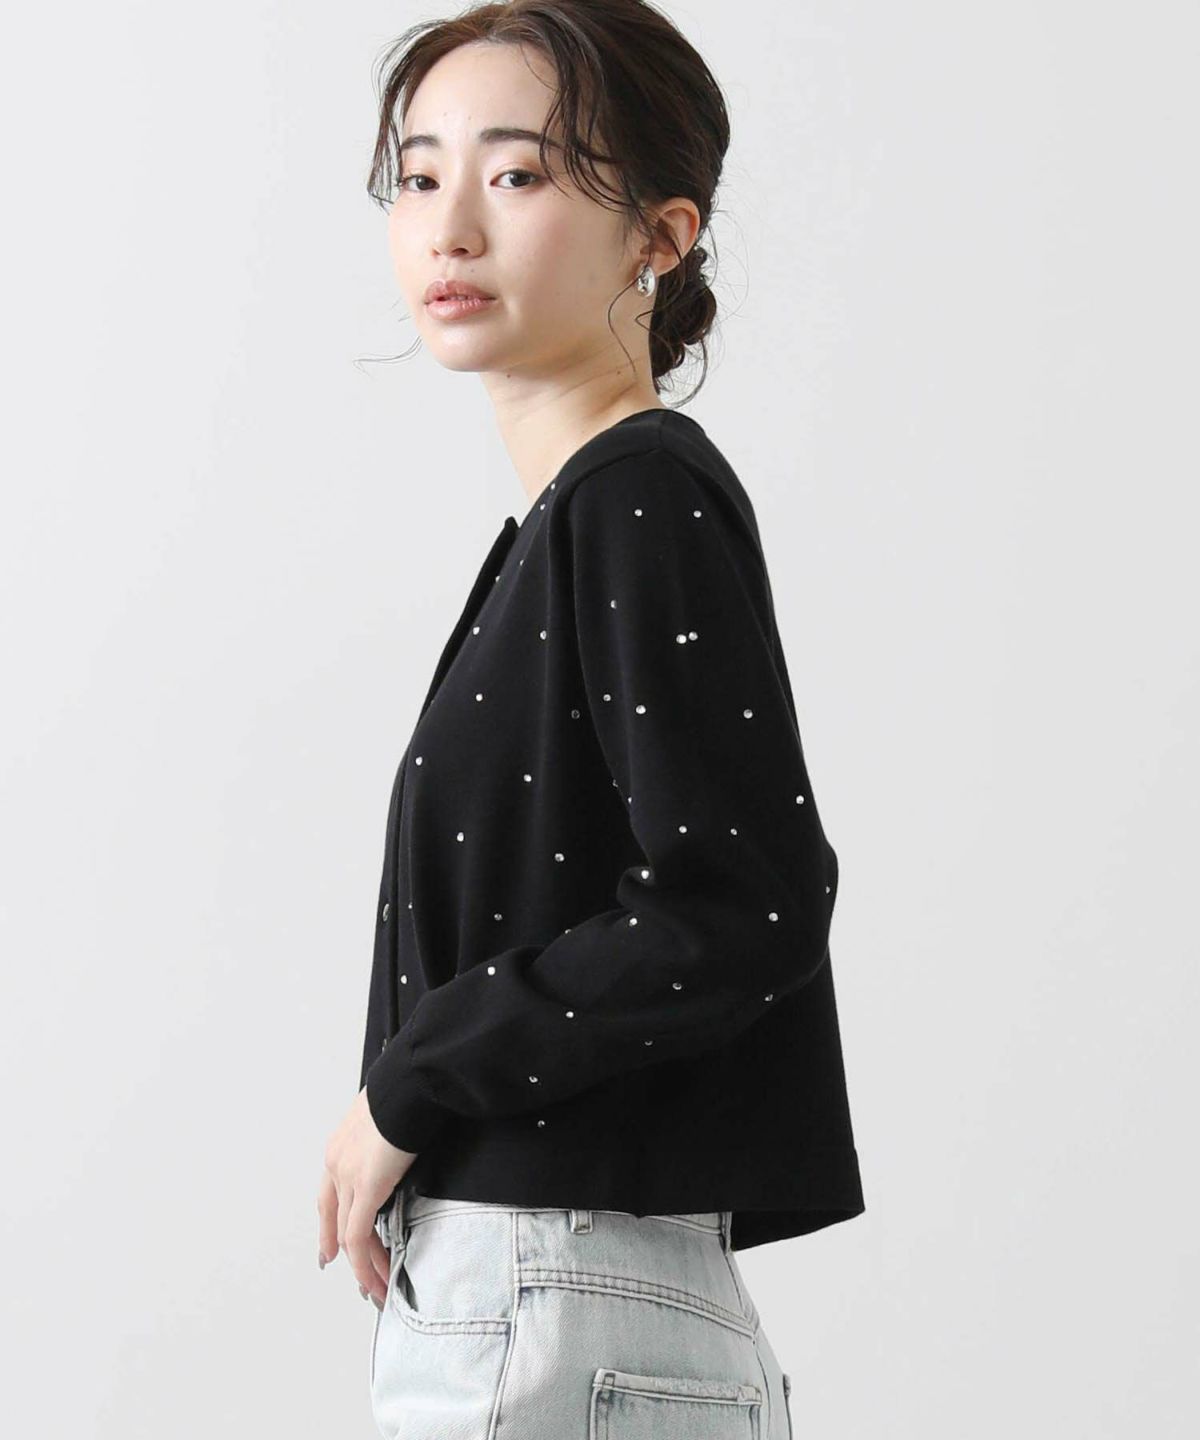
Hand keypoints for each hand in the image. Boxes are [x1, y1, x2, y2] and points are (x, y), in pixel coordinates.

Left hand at [318, 1085, 416, 1306]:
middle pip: (337, 1220)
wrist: (410, 1082)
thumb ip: (389, 1140)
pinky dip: (367, 1263)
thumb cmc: (409, 1091)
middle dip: (345, 1254)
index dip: (329, 1226)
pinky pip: (360, 1238)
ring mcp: (347, 1177)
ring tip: (378, 1288)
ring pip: (350, 1236)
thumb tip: (403, 1148)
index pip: (328, 1196)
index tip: (330, 1250)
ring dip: (364, 1267)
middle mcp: (336, 1163)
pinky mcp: (365, 1188)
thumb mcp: (390, 1118)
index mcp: (341, 1145)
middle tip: (359, 1279)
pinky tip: (378, 1278)